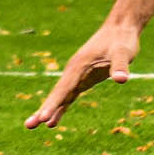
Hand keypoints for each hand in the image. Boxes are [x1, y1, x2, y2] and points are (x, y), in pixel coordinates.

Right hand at [25, 21, 140, 128]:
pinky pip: (68, 96)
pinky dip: (60, 107)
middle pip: (57, 94)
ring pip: (60, 96)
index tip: (43, 118)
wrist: (120, 28)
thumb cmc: (122, 40)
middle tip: (29, 125)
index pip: (64, 88)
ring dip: (48, 110)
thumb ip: (121, 65)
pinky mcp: (83, 79)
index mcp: (79, 65)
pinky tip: (53, 121)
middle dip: (44, 109)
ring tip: (32, 125)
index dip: (53, 104)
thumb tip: (121, 79)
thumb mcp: (124, 52)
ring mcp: (77, 76)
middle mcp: (74, 71)